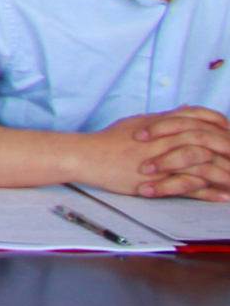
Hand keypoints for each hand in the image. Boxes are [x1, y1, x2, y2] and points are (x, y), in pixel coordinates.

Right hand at [98, 107, 229, 198]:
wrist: (88, 156)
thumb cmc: (109, 140)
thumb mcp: (138, 122)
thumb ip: (163, 118)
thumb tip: (185, 109)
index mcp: (161, 125)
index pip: (197, 118)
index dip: (219, 125)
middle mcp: (165, 141)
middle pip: (206, 142)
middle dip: (227, 149)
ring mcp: (162, 162)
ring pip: (202, 166)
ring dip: (224, 174)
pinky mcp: (158, 181)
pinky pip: (189, 188)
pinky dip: (209, 193)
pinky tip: (223, 196)